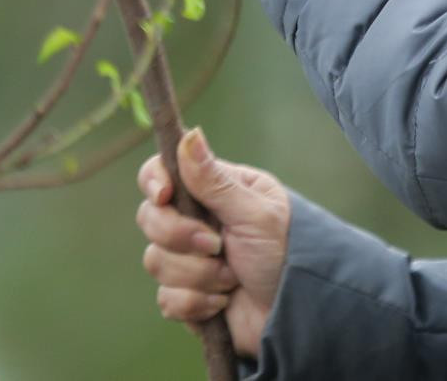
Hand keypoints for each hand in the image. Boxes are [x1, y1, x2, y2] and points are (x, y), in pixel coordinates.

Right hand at [136, 127, 291, 360]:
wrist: (296, 313)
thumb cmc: (285, 253)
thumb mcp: (256, 214)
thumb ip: (216, 181)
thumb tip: (190, 134)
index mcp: (214, 190)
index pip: (164, 171)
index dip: (155, 182)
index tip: (165, 196)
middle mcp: (196, 220)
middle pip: (150, 218)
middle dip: (181, 238)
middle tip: (218, 247)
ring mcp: (189, 258)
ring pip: (156, 261)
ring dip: (199, 275)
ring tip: (232, 278)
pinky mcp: (186, 295)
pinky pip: (166, 299)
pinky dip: (196, 303)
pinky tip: (223, 302)